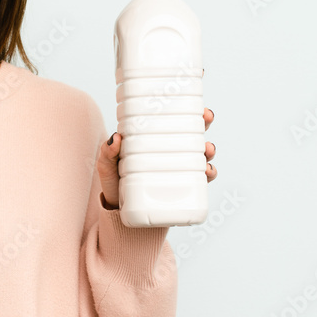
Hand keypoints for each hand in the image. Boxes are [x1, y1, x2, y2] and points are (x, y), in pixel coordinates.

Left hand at [98, 107, 216, 209]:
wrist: (118, 211)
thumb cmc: (113, 182)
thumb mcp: (107, 163)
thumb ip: (108, 151)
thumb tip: (116, 137)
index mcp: (153, 140)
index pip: (173, 121)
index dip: (188, 111)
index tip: (196, 105)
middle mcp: (169, 152)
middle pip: (193, 133)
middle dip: (205, 123)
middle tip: (206, 118)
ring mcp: (177, 169)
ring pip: (201, 155)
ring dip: (209, 149)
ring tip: (207, 149)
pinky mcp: (181, 188)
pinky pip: (201, 180)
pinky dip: (209, 174)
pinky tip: (207, 172)